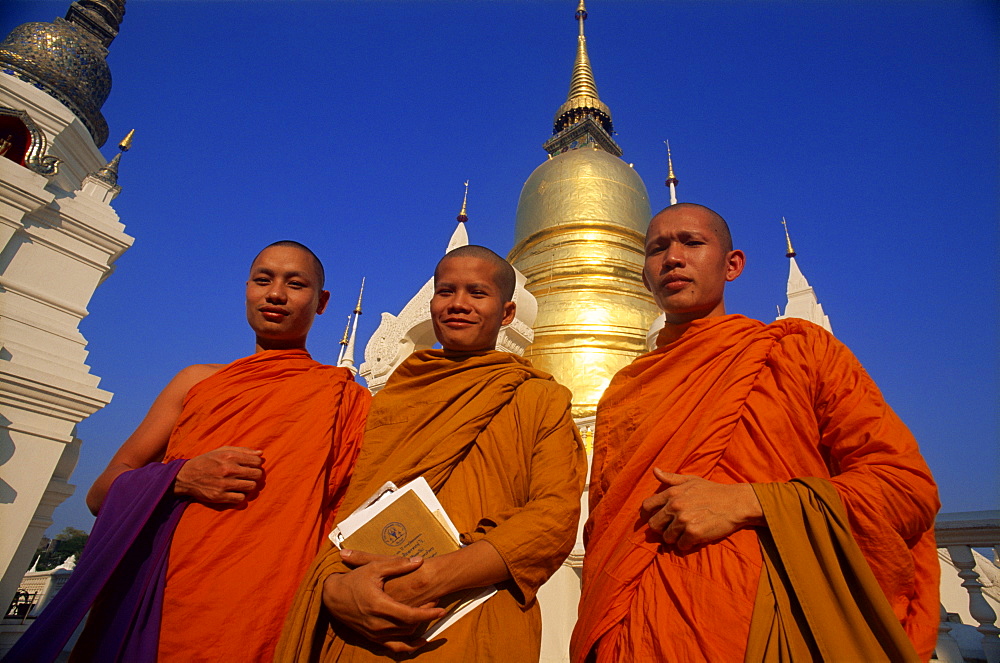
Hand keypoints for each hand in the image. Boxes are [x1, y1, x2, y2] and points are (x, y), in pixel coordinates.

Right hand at [173, 446, 263, 503]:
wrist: (186, 476)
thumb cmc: (207, 461)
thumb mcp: (222, 450)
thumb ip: (243, 451)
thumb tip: (261, 453)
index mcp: (230, 456)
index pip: (256, 461)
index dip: (257, 464)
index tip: (253, 466)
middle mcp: (228, 469)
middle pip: (257, 474)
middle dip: (256, 475)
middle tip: (251, 476)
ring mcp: (224, 484)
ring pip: (251, 487)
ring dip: (250, 486)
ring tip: (244, 484)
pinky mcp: (219, 496)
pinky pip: (241, 498)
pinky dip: (241, 496)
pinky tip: (237, 492)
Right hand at [324, 552, 445, 652]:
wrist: (333, 597)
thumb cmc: (354, 579)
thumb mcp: (374, 567)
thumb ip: (397, 564)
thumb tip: (419, 560)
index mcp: (379, 606)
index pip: (411, 615)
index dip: (429, 614)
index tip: (442, 609)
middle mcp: (377, 624)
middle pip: (411, 626)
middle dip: (426, 617)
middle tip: (436, 603)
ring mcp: (375, 634)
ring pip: (405, 636)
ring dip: (419, 626)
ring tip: (429, 613)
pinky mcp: (372, 639)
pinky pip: (395, 648)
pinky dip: (410, 647)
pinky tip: (421, 641)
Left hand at [640, 469, 763, 550]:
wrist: (735, 503)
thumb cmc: (712, 491)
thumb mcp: (691, 480)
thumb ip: (671, 478)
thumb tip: (655, 471)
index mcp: (672, 493)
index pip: (646, 507)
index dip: (648, 515)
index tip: (655, 519)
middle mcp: (675, 506)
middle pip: (654, 525)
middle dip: (661, 529)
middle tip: (672, 529)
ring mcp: (683, 520)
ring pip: (667, 538)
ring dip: (675, 538)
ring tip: (685, 533)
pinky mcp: (694, 533)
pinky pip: (681, 546)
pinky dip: (686, 545)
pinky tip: (693, 539)